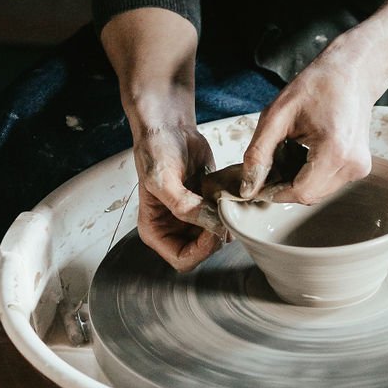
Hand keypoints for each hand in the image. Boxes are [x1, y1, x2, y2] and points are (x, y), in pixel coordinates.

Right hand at [131, 112, 224, 272]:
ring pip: (216, 237)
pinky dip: (231, 211)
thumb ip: (183, 207)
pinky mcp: (208, 206)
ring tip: (227, 202)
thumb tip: (212, 226)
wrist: (169, 127)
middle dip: (216, 237)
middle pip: (202, 252)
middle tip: (225, 214)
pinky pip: (224, 219)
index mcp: (156, 231)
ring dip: (226, 223)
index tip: (213, 228)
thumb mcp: (162, 180)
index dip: (201, 250)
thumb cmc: (156, 150)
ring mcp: (192, 219)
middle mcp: (173, 229)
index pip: (182, 260)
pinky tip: (231, 196)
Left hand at [239, 38, 375, 203]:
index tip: (260, 182)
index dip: (276, 192)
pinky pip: (328, 183)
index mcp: (335, 151)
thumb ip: (259, 153)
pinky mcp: (360, 168)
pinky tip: (305, 153)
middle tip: (272, 162)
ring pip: (318, 193)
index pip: (301, 193)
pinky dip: (311, 175)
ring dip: (298, 180)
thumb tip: (248, 188)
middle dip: (286, 186)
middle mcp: (353, 165)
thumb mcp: (277, 115)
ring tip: (291, 152)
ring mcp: (359, 168)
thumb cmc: (316, 86)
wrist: (351, 73)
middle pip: (310, 196)